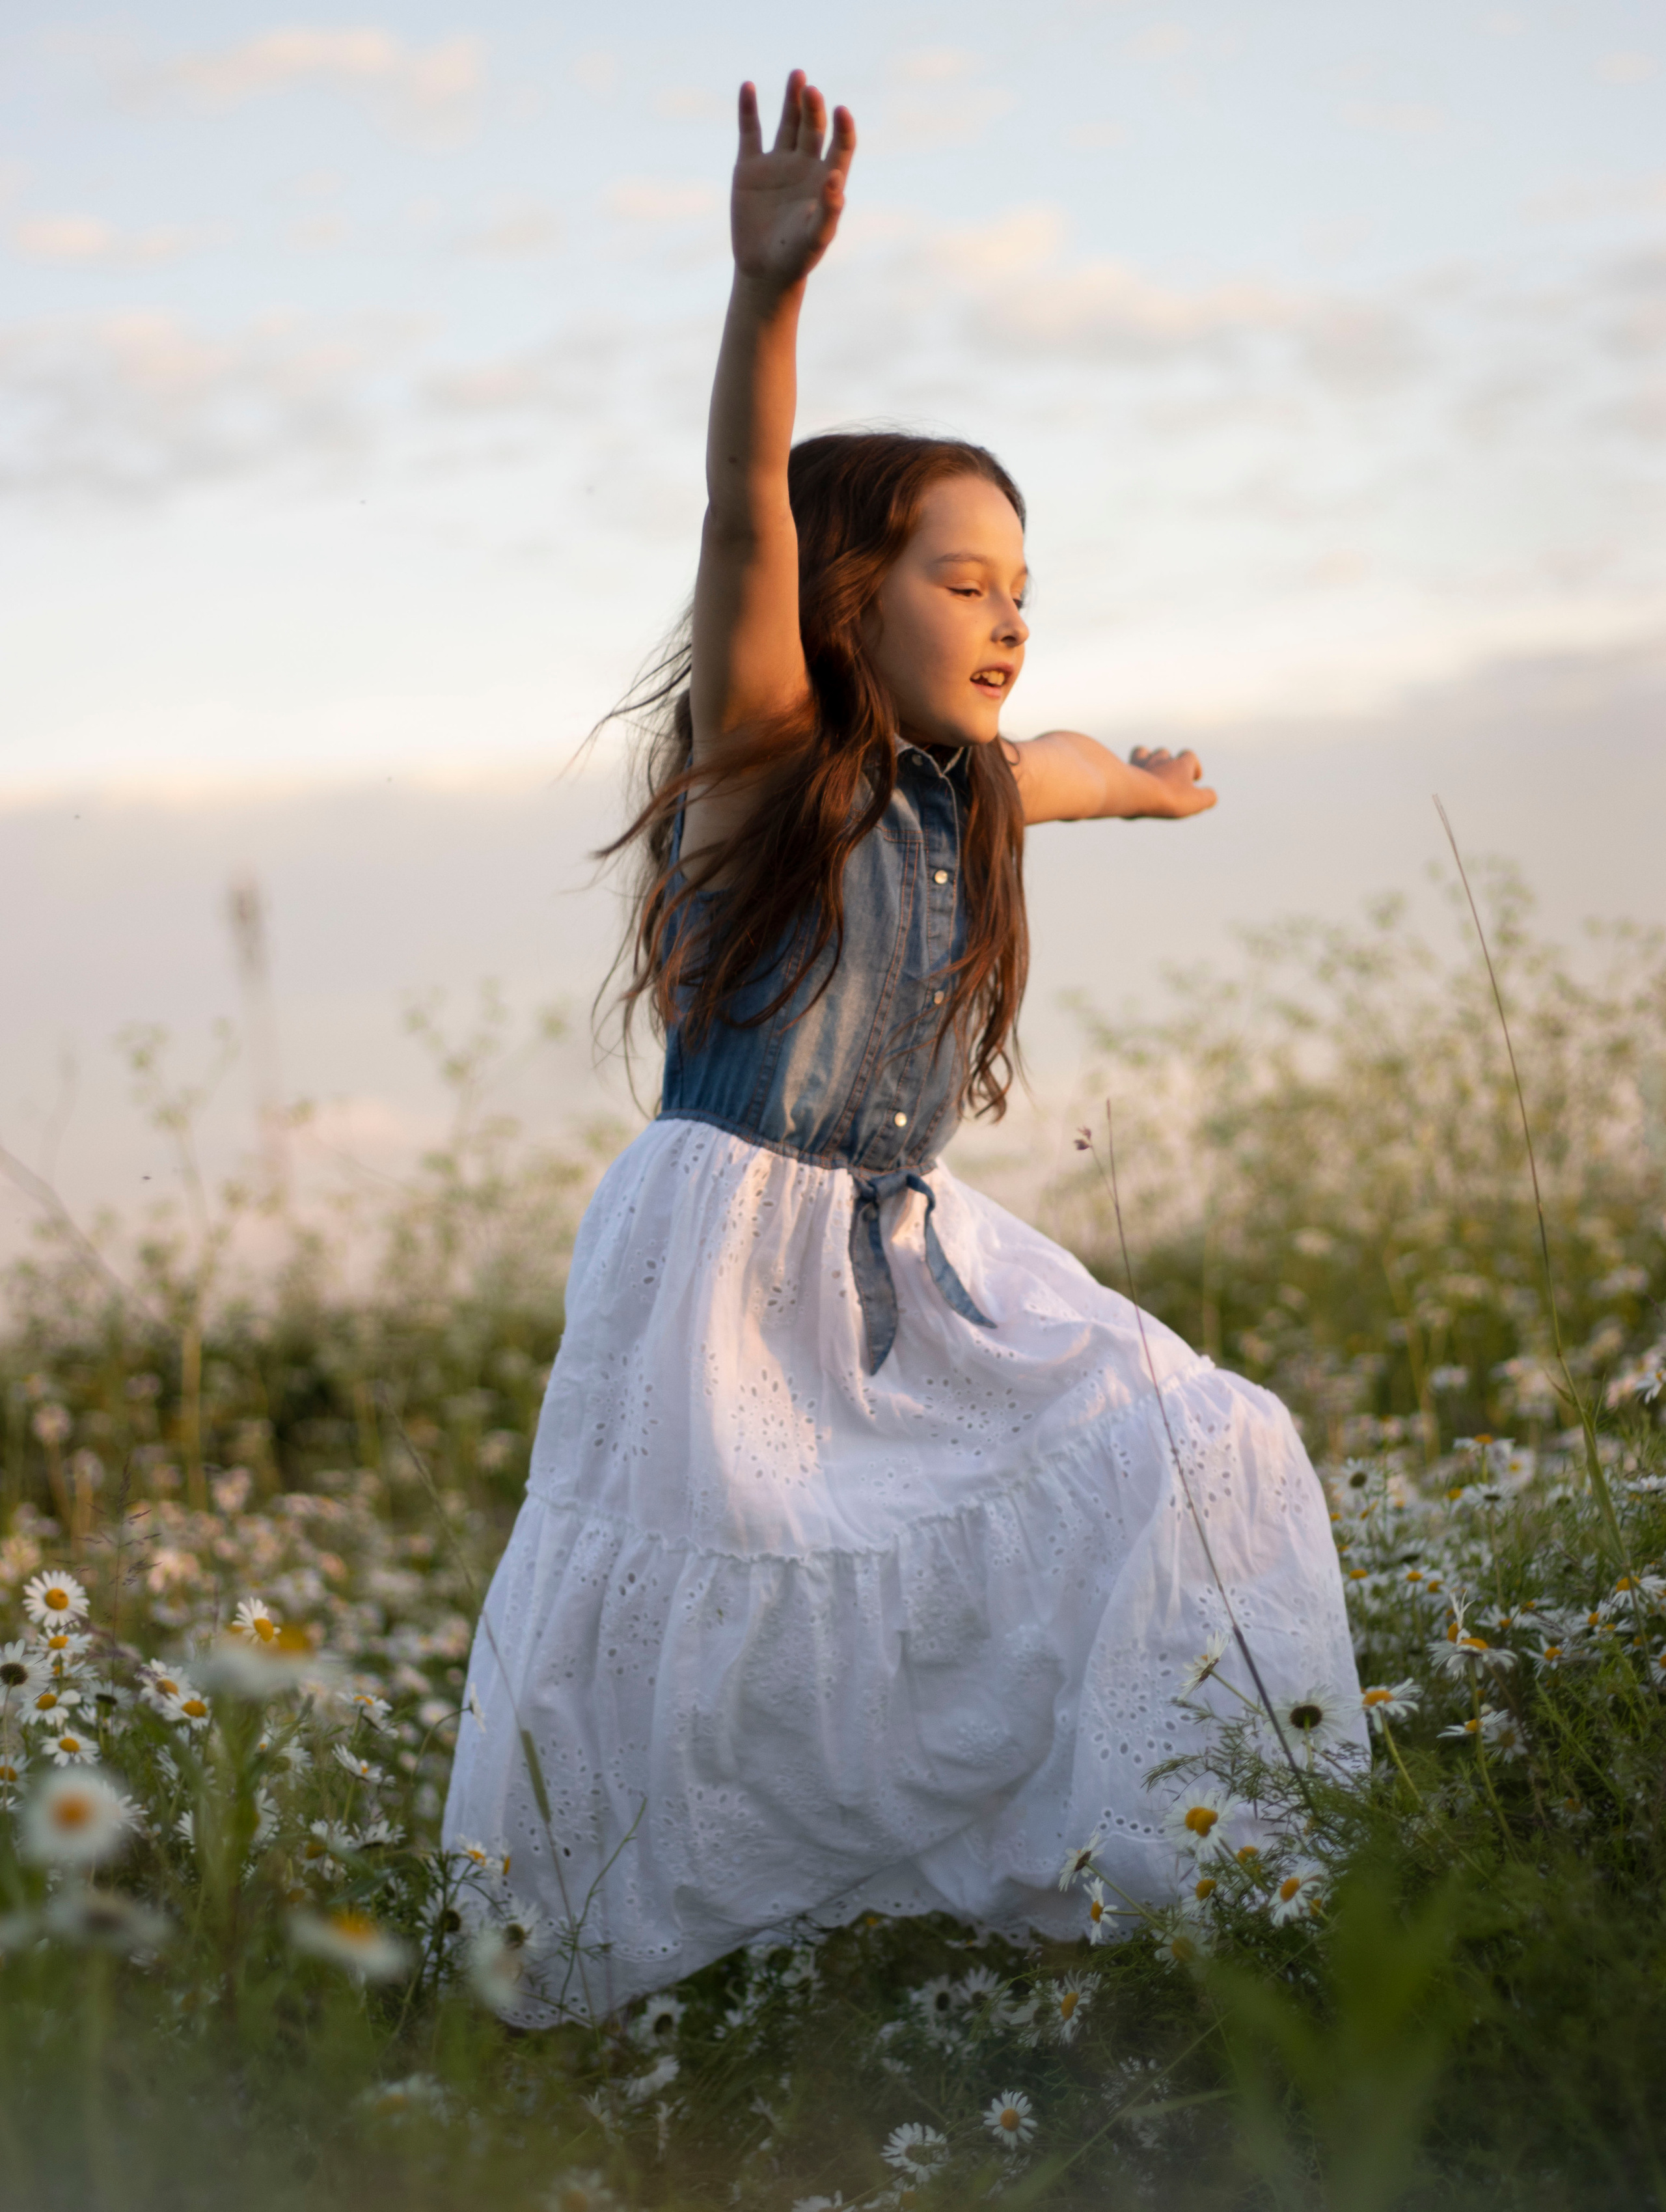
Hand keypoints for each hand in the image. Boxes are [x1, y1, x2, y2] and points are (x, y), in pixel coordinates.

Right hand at [731, 72, 855, 292]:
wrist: (764, 271)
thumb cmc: (797, 257)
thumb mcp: (817, 237)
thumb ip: (829, 210)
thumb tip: (837, 179)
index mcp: (826, 178)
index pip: (841, 145)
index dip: (844, 128)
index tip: (841, 111)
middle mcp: (804, 165)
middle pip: (813, 127)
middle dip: (813, 108)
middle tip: (811, 90)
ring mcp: (777, 163)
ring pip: (787, 122)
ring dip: (792, 99)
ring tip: (797, 76)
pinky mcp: (749, 167)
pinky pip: (749, 132)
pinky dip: (748, 109)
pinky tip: (749, 87)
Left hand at [1127, 744, 1216, 817]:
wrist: (1137, 794)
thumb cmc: (1169, 797)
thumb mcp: (1197, 801)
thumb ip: (1209, 797)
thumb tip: (1211, 796)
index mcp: (1181, 763)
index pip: (1190, 756)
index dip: (1193, 766)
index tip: (1194, 779)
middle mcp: (1162, 758)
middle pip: (1166, 754)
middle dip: (1169, 764)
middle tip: (1171, 781)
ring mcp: (1143, 762)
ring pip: (1147, 753)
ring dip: (1150, 761)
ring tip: (1152, 774)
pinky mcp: (1126, 769)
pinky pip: (1131, 760)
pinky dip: (1134, 765)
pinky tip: (1134, 776)